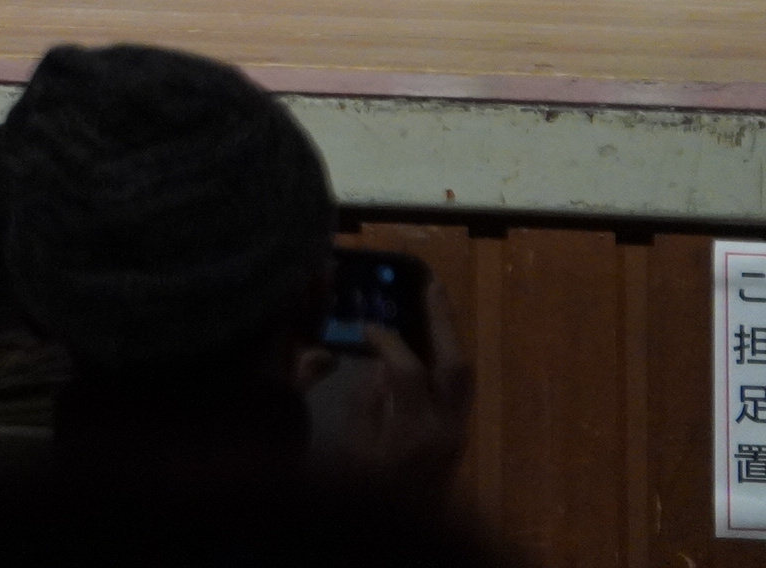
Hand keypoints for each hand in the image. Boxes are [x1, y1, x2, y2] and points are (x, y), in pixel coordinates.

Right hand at [331, 286, 473, 500]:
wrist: (405, 533)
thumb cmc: (368, 490)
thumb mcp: (353, 451)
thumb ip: (366, 406)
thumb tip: (379, 366)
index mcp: (416, 431)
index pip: (408, 369)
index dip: (387, 340)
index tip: (367, 326)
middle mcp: (447, 428)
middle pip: (455, 365)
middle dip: (443, 321)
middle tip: (432, 283)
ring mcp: (458, 433)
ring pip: (464, 375)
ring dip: (450, 336)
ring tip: (436, 301)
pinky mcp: (457, 437)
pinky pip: (458, 388)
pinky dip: (446, 358)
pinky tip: (431, 341)